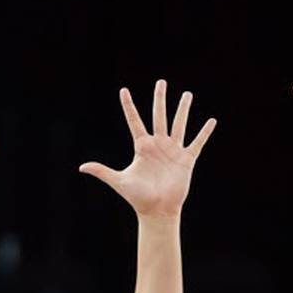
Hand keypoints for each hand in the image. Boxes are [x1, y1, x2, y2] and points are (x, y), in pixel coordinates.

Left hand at [79, 80, 215, 217]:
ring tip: (187, 94)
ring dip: (183, 109)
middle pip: (159, 116)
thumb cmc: (137, 197)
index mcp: (142, 146)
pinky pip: (197, 142)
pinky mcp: (186, 160)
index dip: (128, 106)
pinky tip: (211, 121)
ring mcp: (173, 151)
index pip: (134, 121)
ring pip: (179, 124)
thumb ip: (102, 171)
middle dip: (160, 99)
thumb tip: (81, 167)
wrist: (157, 210)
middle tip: (161, 82)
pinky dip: (204, 132)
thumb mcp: (119, 181)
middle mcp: (158, 145)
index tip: (123, 90)